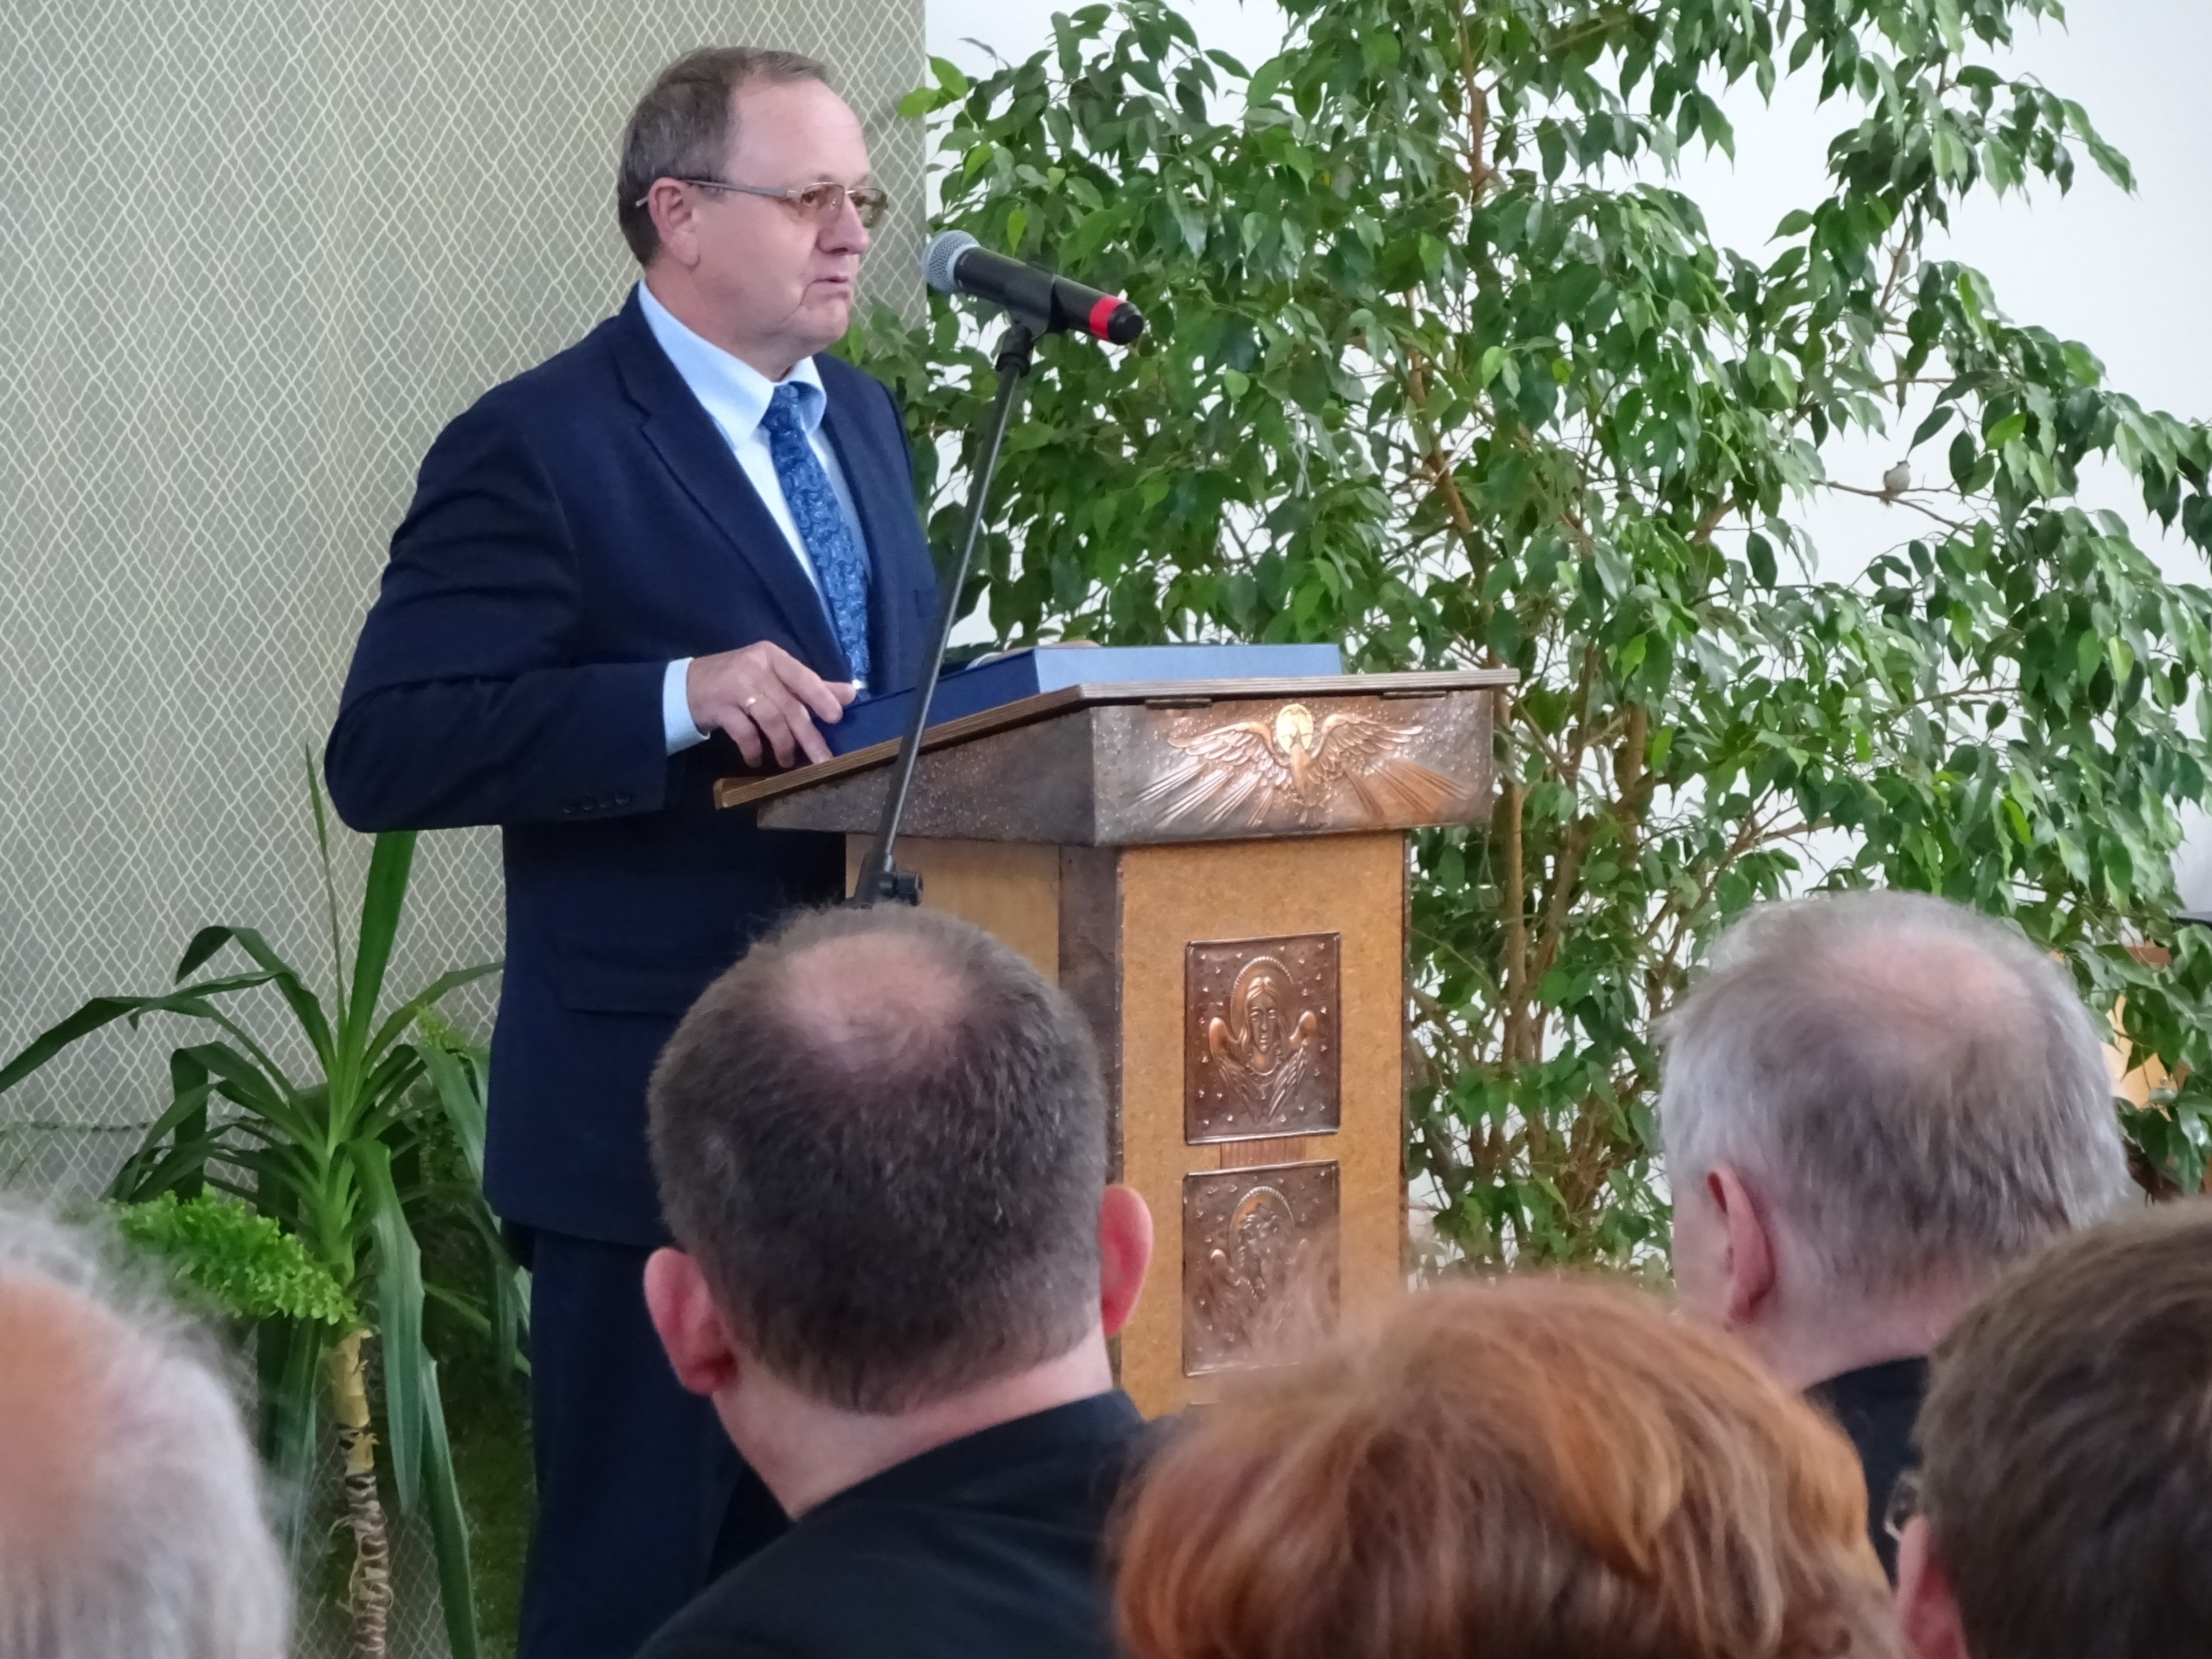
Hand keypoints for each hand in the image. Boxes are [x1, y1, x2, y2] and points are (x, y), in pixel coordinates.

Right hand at [687, 644, 855, 768]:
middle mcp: (755, 667)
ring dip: (783, 745)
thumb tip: (850, 693)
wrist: (688, 686)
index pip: (803, 676)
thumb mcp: (774, 677)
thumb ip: (810, 686)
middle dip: (808, 735)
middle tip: (823, 759)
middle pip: (789, 704)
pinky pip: (744, 732)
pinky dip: (754, 749)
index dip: (821, 696)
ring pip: (770, 719)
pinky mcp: (718, 706)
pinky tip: (757, 759)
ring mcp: (735, 686)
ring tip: (788, 761)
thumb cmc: (740, 681)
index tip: (837, 717)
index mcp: (772, 656)